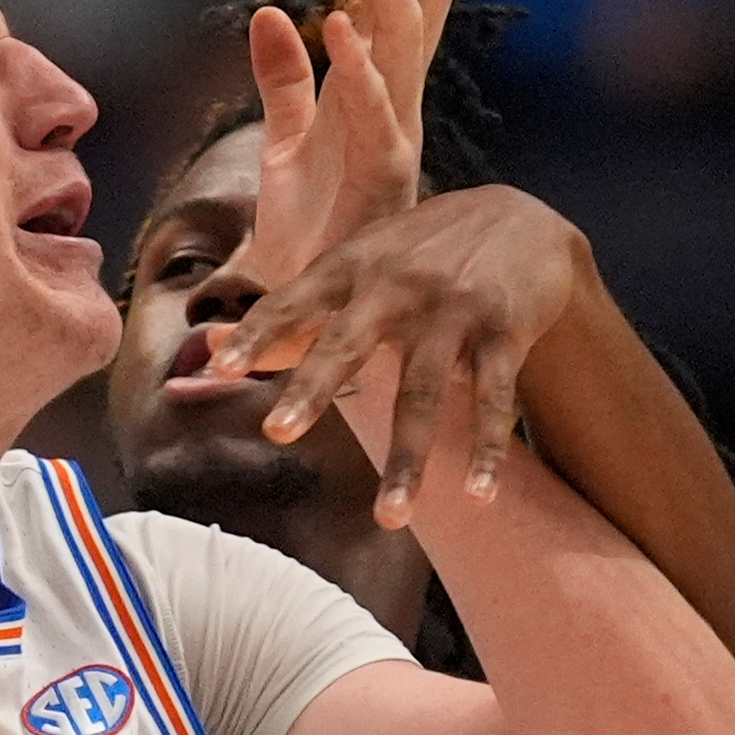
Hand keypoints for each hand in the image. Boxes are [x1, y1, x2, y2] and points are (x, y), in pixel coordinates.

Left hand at [220, 185, 591, 526]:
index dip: (255, 335)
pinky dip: (486, 448)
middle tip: (276, 434)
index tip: (217, 371)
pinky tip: (477, 494)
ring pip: (424, 391)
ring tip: (390, 517)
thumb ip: (291, 313)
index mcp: (352, 266)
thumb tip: (208, 346)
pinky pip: (494, 398)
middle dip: (312, 388)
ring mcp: (453, 308)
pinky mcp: (505, 330)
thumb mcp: (357, 264)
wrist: (526, 217)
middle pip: (347, 342)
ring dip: (408, 458)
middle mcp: (397, 284)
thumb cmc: (419, 252)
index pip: (291, 302)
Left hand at [236, 0, 456, 287]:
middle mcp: (396, 104)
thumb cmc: (305, 229)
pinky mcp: (378, 177)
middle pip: (418, 1)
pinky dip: (356, 64)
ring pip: (405, 40)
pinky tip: (337, 18)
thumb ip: (282, 79)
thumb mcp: (285, 141)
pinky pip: (372, 112)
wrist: (310, 313)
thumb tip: (271, 14)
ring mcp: (393, 136)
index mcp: (378, 90)